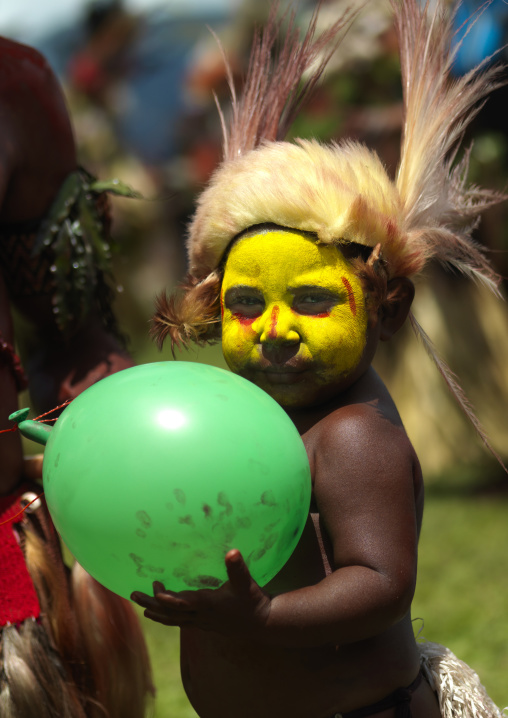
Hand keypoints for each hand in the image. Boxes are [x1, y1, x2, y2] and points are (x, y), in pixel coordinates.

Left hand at [131, 549, 271, 637]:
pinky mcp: (203, 624)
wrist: (261, 624)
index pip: (183, 604)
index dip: (168, 599)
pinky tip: (159, 612)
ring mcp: (200, 622)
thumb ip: (237, 568)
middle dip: (151, 603)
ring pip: (172, 620)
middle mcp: (200, 616)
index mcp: (208, 605)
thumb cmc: (252, 601)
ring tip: (140, 606)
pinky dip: (166, 617)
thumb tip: (232, 551)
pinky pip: (179, 622)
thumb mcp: (246, 583)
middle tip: (133, 594)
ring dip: (155, 612)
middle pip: (170, 613)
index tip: (155, 588)